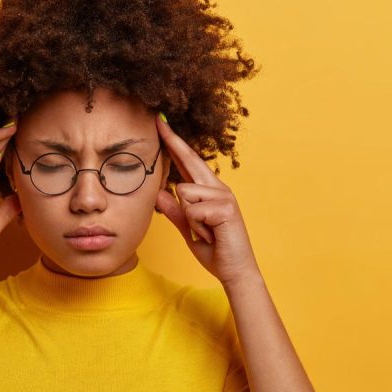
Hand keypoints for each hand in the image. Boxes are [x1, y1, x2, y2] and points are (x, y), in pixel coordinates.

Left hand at [154, 113, 260, 286]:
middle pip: (191, 161)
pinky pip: (193, 209)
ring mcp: (224, 196)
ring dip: (189, 218)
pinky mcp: (226, 208)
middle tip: (157, 120)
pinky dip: (196, 226)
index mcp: (209, 192)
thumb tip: (159, 194)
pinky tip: (211, 234)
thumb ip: (175, 212)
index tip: (161, 126)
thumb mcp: (189, 229)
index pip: (189, 164)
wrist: (234, 271)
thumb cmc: (214, 251)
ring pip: (185, 192)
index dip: (175, 145)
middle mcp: (218, 189)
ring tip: (204, 231)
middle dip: (173, 143)